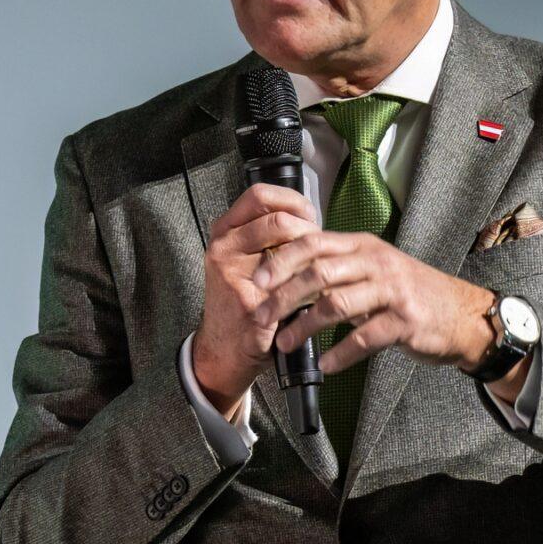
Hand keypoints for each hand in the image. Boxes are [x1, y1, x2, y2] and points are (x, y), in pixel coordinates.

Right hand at [191, 182, 322, 414]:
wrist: (225, 348)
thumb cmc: (241, 301)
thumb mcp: (242, 259)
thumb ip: (264, 235)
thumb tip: (306, 216)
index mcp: (223, 233)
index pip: (259, 196)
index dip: (291, 200)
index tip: (308, 214)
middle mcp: (223, 249)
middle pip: (277, 221)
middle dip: (308, 232)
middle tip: (319, 246)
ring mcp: (233, 275)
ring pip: (288, 251)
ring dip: (311, 260)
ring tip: (317, 270)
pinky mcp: (249, 301)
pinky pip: (292, 285)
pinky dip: (311, 288)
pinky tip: (316, 294)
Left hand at [249, 230, 499, 378]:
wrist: (461, 314)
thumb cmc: (409, 293)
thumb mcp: (372, 270)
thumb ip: (336, 269)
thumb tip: (286, 275)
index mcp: (362, 246)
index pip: (313, 243)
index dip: (280, 260)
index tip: (256, 280)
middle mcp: (376, 263)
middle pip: (318, 273)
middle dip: (284, 296)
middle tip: (262, 316)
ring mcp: (392, 291)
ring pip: (337, 304)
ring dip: (305, 326)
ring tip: (285, 342)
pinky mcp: (406, 321)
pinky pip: (365, 337)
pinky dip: (341, 354)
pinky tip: (325, 365)